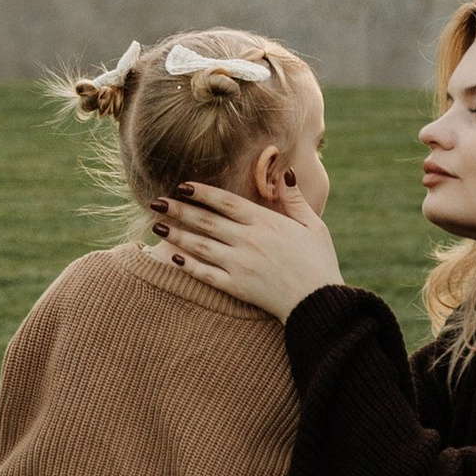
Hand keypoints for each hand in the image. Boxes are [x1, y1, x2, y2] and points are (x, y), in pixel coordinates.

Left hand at [157, 181, 343, 322]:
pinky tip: (173, 257)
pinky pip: (207, 274)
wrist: (319, 303)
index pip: (226, 201)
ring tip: (157, 225)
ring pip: (201, 246)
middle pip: (206, 221)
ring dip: (177, 234)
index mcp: (266, 222)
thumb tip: (285, 172)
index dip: (201, 192)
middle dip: (178, 209)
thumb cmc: (319, 263)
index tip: (181, 185)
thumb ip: (294, 200)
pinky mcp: (237, 288)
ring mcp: (240, 265)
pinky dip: (188, 265)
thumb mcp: (313, 226)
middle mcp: (249, 241)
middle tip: (155, 201)